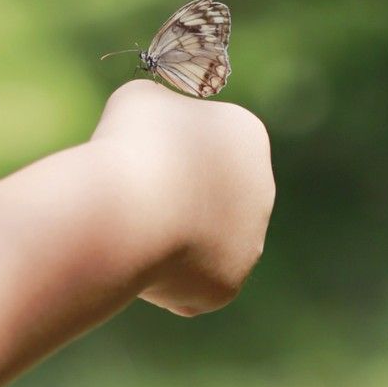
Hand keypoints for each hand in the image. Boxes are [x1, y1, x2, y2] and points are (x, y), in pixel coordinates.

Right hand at [89, 77, 275, 315]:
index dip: (161, 148)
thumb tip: (156, 121)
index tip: (135, 152)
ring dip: (168, 239)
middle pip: (205, 195)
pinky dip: (159, 278)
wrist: (126, 212)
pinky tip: (139, 260)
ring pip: (198, 242)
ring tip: (134, 229)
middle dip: (172, 197)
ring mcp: (249, 243)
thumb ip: (158, 108)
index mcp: (246, 136)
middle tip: (130, 194)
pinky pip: (186, 284)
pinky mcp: (226, 286)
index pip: (201, 144)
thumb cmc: (128, 146)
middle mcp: (261, 191)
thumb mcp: (138, 100)